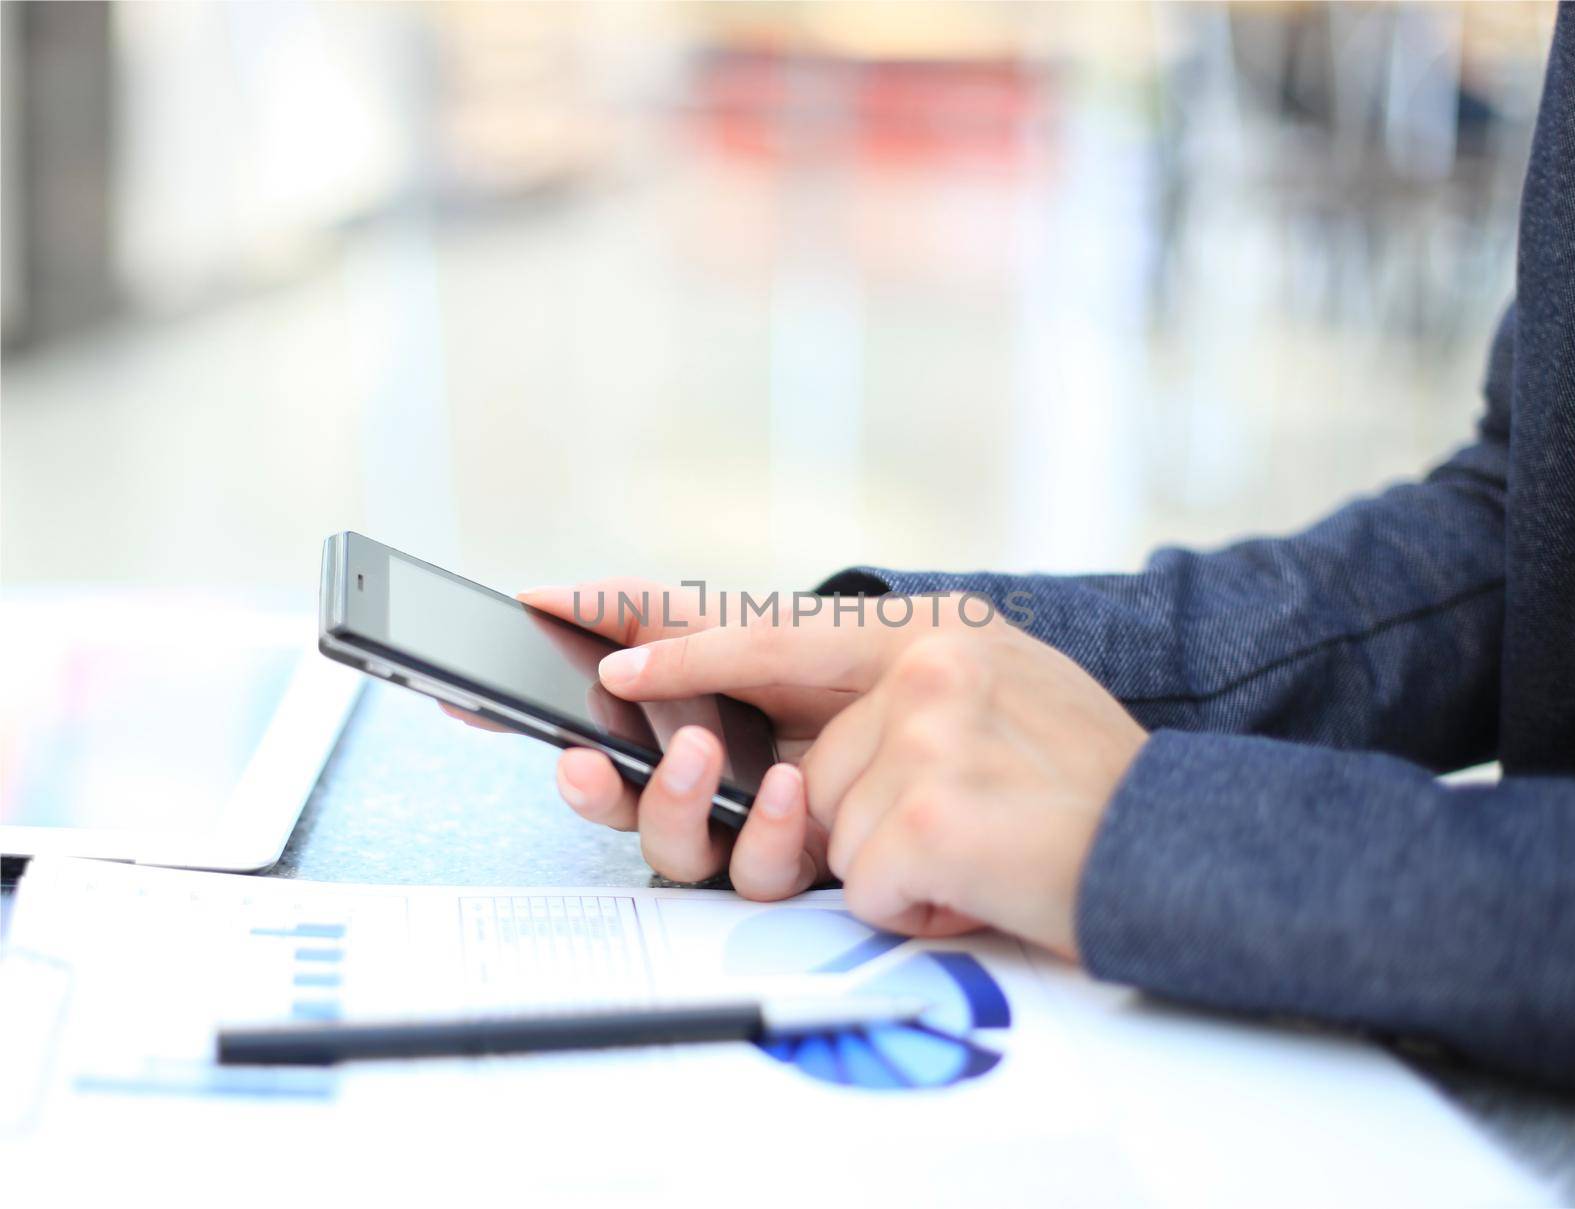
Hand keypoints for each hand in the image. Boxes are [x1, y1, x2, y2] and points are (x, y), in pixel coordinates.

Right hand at [488, 582, 855, 900]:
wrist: (951, 685)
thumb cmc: (850, 649)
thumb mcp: (750, 616)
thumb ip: (654, 616)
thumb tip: (545, 603)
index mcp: (675, 713)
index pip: (586, 727)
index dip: (522, 718)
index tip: (464, 704)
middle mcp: (700, 776)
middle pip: (615, 804)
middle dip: (591, 789)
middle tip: (591, 760)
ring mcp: (745, 822)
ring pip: (671, 851)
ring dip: (674, 807)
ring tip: (700, 753)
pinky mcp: (795, 857)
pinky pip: (753, 873)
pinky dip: (763, 834)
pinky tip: (784, 790)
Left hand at [594, 594, 1147, 957]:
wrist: (1177, 848)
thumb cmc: (1076, 786)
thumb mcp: (993, 694)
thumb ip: (892, 695)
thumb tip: (789, 748)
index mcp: (930, 630)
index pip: (772, 629)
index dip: (680, 640)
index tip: (605, 648)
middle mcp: (923, 665)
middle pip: (796, 771)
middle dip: (830, 827)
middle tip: (914, 828)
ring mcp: (923, 735)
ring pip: (825, 834)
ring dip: (892, 868)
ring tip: (978, 849)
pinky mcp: (925, 813)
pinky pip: (861, 884)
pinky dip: (915, 905)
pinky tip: (981, 880)